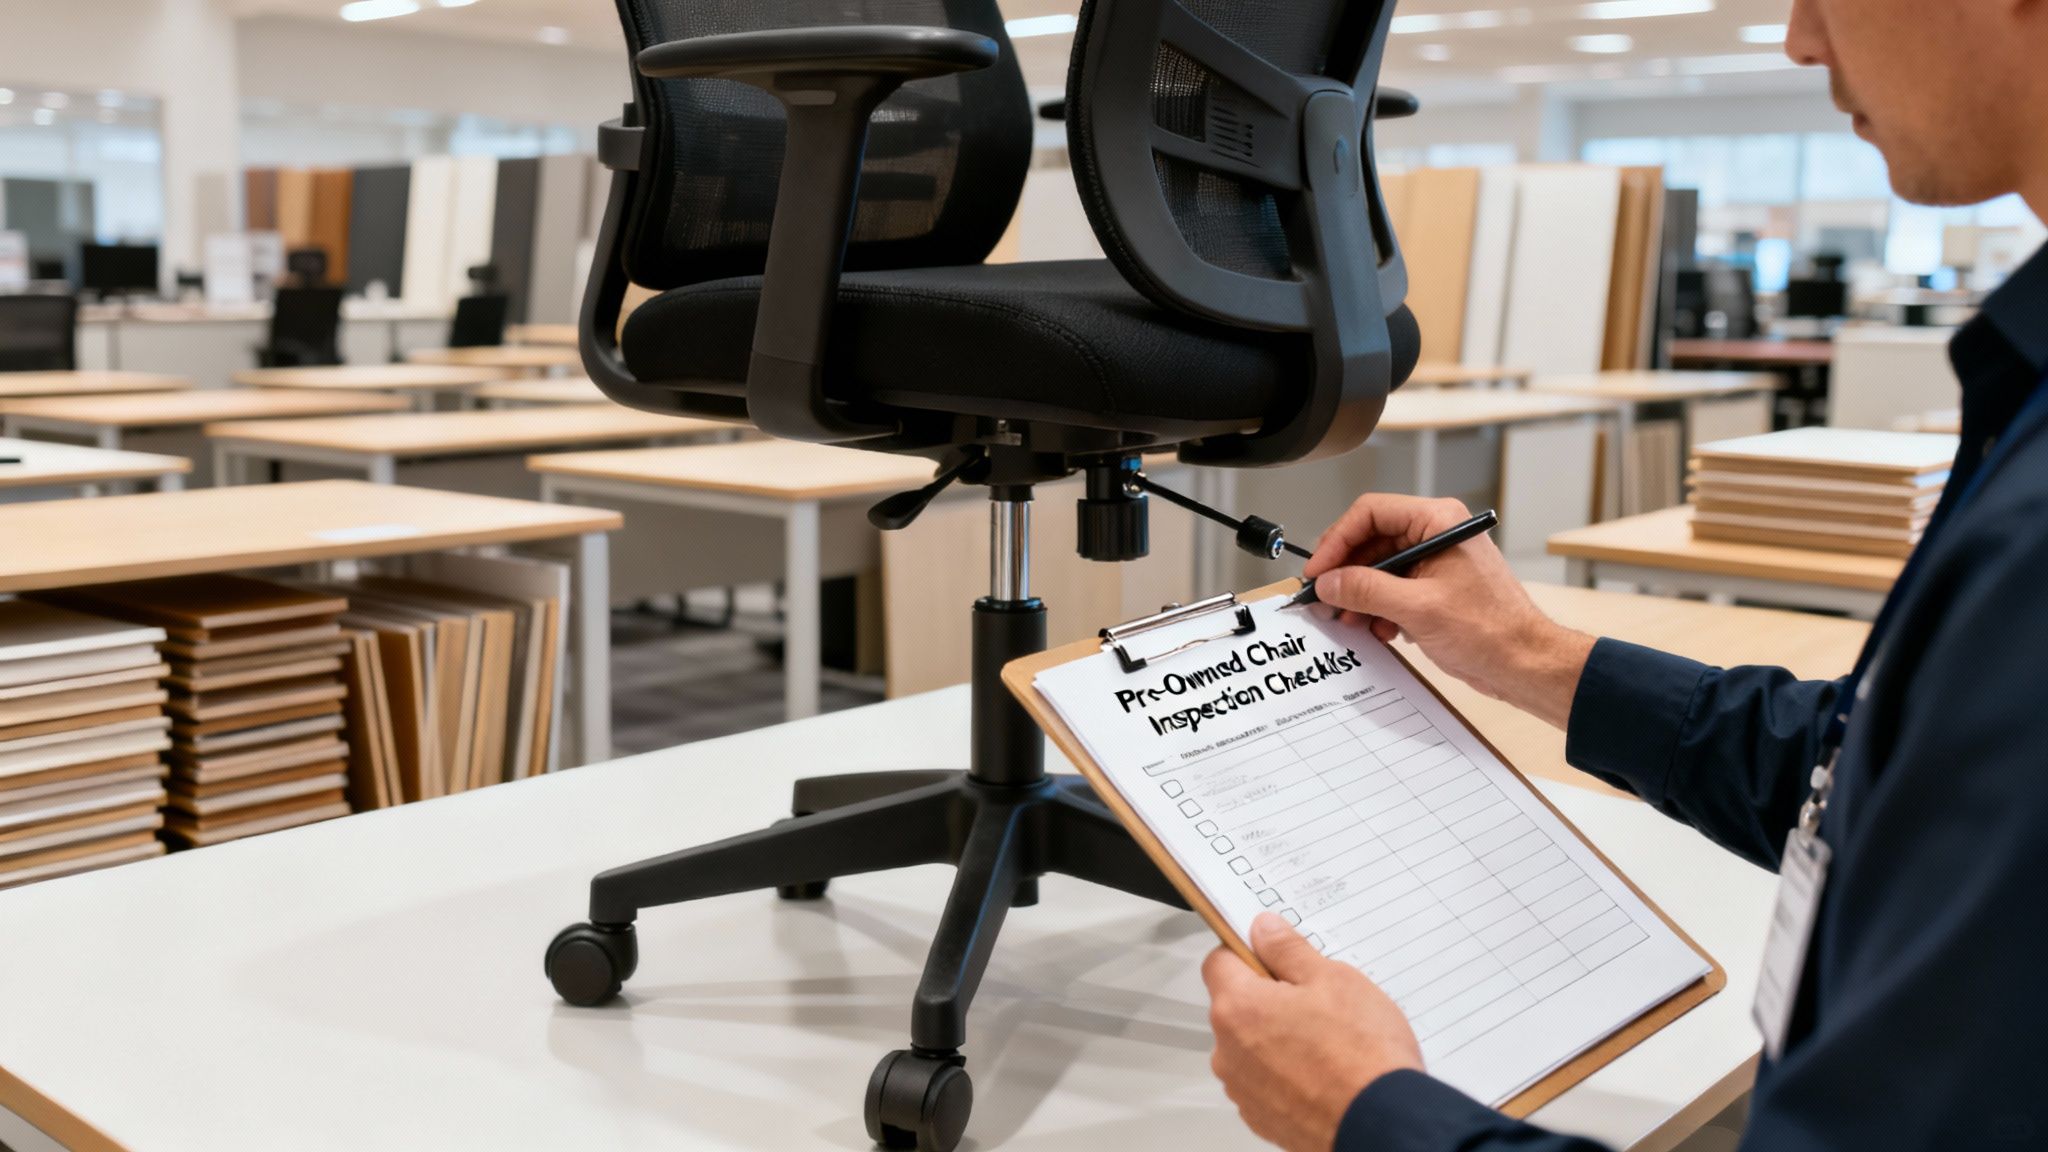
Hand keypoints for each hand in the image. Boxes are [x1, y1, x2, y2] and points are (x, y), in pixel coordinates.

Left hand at [1202, 913, 1423, 1151]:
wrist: (1382, 1124)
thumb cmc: (1361, 1054)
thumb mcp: (1332, 979)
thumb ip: (1288, 950)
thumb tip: (1263, 929)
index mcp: (1238, 1007)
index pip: (1219, 961)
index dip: (1247, 952)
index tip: (1274, 955)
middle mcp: (1228, 1051)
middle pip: (1236, 1006)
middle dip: (1269, 998)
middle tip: (1317, 1001)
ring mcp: (1243, 1089)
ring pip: (1251, 1045)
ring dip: (1277, 1038)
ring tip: (1327, 1042)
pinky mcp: (1261, 1117)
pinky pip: (1265, 1081)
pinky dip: (1286, 1073)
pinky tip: (1323, 1072)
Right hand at [1301, 493, 1594, 728]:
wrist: (1524, 663)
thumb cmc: (1491, 630)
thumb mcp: (1418, 608)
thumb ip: (1366, 590)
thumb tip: (1328, 582)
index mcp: (1438, 522)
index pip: (1371, 513)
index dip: (1337, 541)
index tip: (1319, 571)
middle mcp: (1436, 534)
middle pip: (1371, 541)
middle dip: (1346, 574)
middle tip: (1325, 599)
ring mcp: (1435, 561)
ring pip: (1378, 568)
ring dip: (1360, 596)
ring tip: (1350, 620)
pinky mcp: (1434, 588)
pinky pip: (1392, 589)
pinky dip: (1379, 609)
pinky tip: (1379, 630)